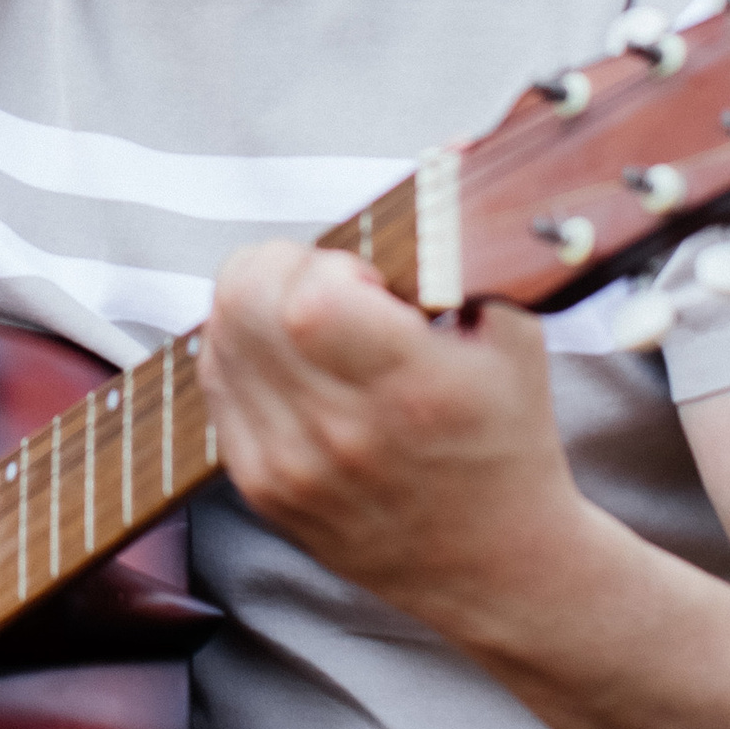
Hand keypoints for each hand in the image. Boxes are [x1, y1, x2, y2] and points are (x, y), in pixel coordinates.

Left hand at [199, 246, 591, 639]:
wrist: (496, 566)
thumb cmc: (508, 441)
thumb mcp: (513, 338)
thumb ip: (466, 250)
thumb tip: (444, 162)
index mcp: (407, 388)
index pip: (306, 293)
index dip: (326, 263)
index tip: (364, 278)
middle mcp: (337, 432)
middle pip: (242, 304)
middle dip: (280, 269)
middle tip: (328, 286)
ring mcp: (289, 468)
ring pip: (218, 341)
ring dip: (255, 310)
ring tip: (313, 328)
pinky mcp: (261, 491)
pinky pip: (216, 389)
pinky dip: (243, 358)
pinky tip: (293, 365)